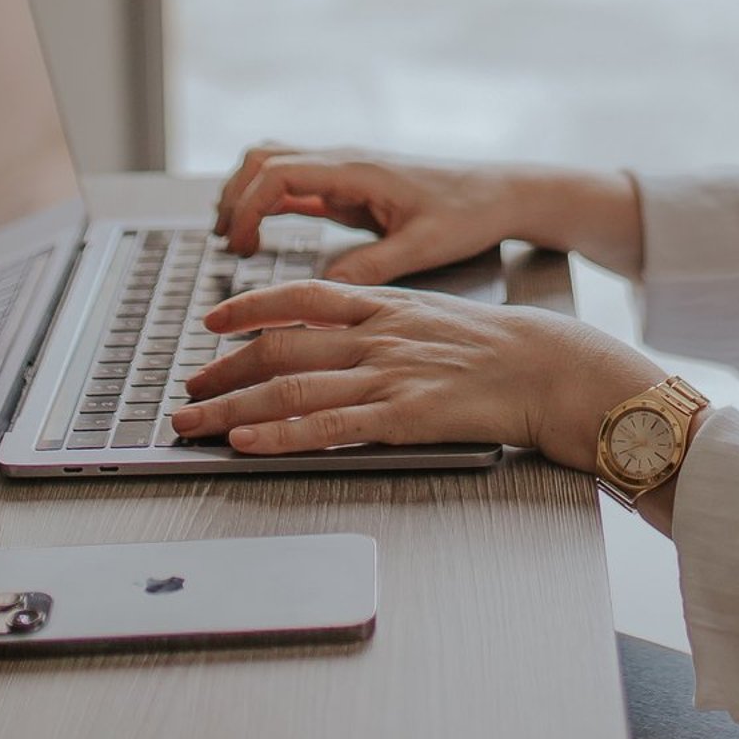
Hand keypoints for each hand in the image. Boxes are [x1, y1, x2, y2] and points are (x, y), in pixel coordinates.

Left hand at [173, 277, 661, 467]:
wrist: (551, 366)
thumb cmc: (498, 347)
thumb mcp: (432, 314)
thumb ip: (383, 320)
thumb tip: (336, 332)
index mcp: (385, 304)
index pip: (299, 296)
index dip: (248, 306)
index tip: (211, 319)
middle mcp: (377, 334)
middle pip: (280, 345)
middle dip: (223, 369)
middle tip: (187, 389)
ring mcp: (388, 374)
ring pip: (290, 387)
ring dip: (230, 406)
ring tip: (191, 424)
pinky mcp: (403, 416)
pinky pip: (327, 426)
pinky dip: (278, 434)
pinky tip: (246, 442)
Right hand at [214, 147, 521, 279]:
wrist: (500, 193)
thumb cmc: (469, 213)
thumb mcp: (423, 247)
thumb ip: (373, 267)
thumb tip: (325, 291)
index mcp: (358, 169)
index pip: (279, 173)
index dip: (248, 207)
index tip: (240, 247)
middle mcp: (345, 161)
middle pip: (264, 158)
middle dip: (234, 196)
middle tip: (227, 244)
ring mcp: (345, 170)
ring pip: (274, 164)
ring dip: (246, 194)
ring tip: (234, 238)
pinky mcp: (350, 186)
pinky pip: (295, 183)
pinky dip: (268, 203)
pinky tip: (260, 233)